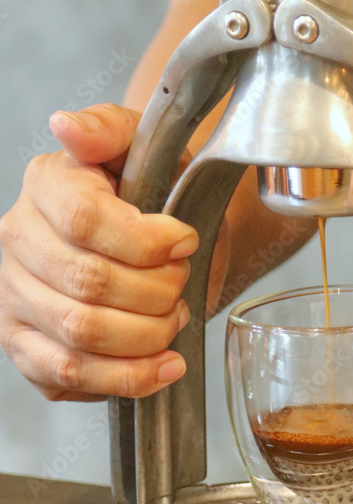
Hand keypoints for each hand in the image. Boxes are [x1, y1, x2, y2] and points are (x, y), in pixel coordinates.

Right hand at [0, 104, 198, 400]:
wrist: (163, 244)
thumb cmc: (155, 193)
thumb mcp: (145, 148)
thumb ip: (109, 129)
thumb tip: (66, 126)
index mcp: (46, 185)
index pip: (86, 221)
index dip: (148, 241)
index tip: (186, 241)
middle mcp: (18, 241)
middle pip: (90, 283)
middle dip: (157, 290)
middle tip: (181, 283)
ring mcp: (16, 298)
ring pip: (82, 333)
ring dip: (148, 333)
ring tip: (174, 318)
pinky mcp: (27, 348)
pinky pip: (71, 375)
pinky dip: (128, 378)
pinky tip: (165, 364)